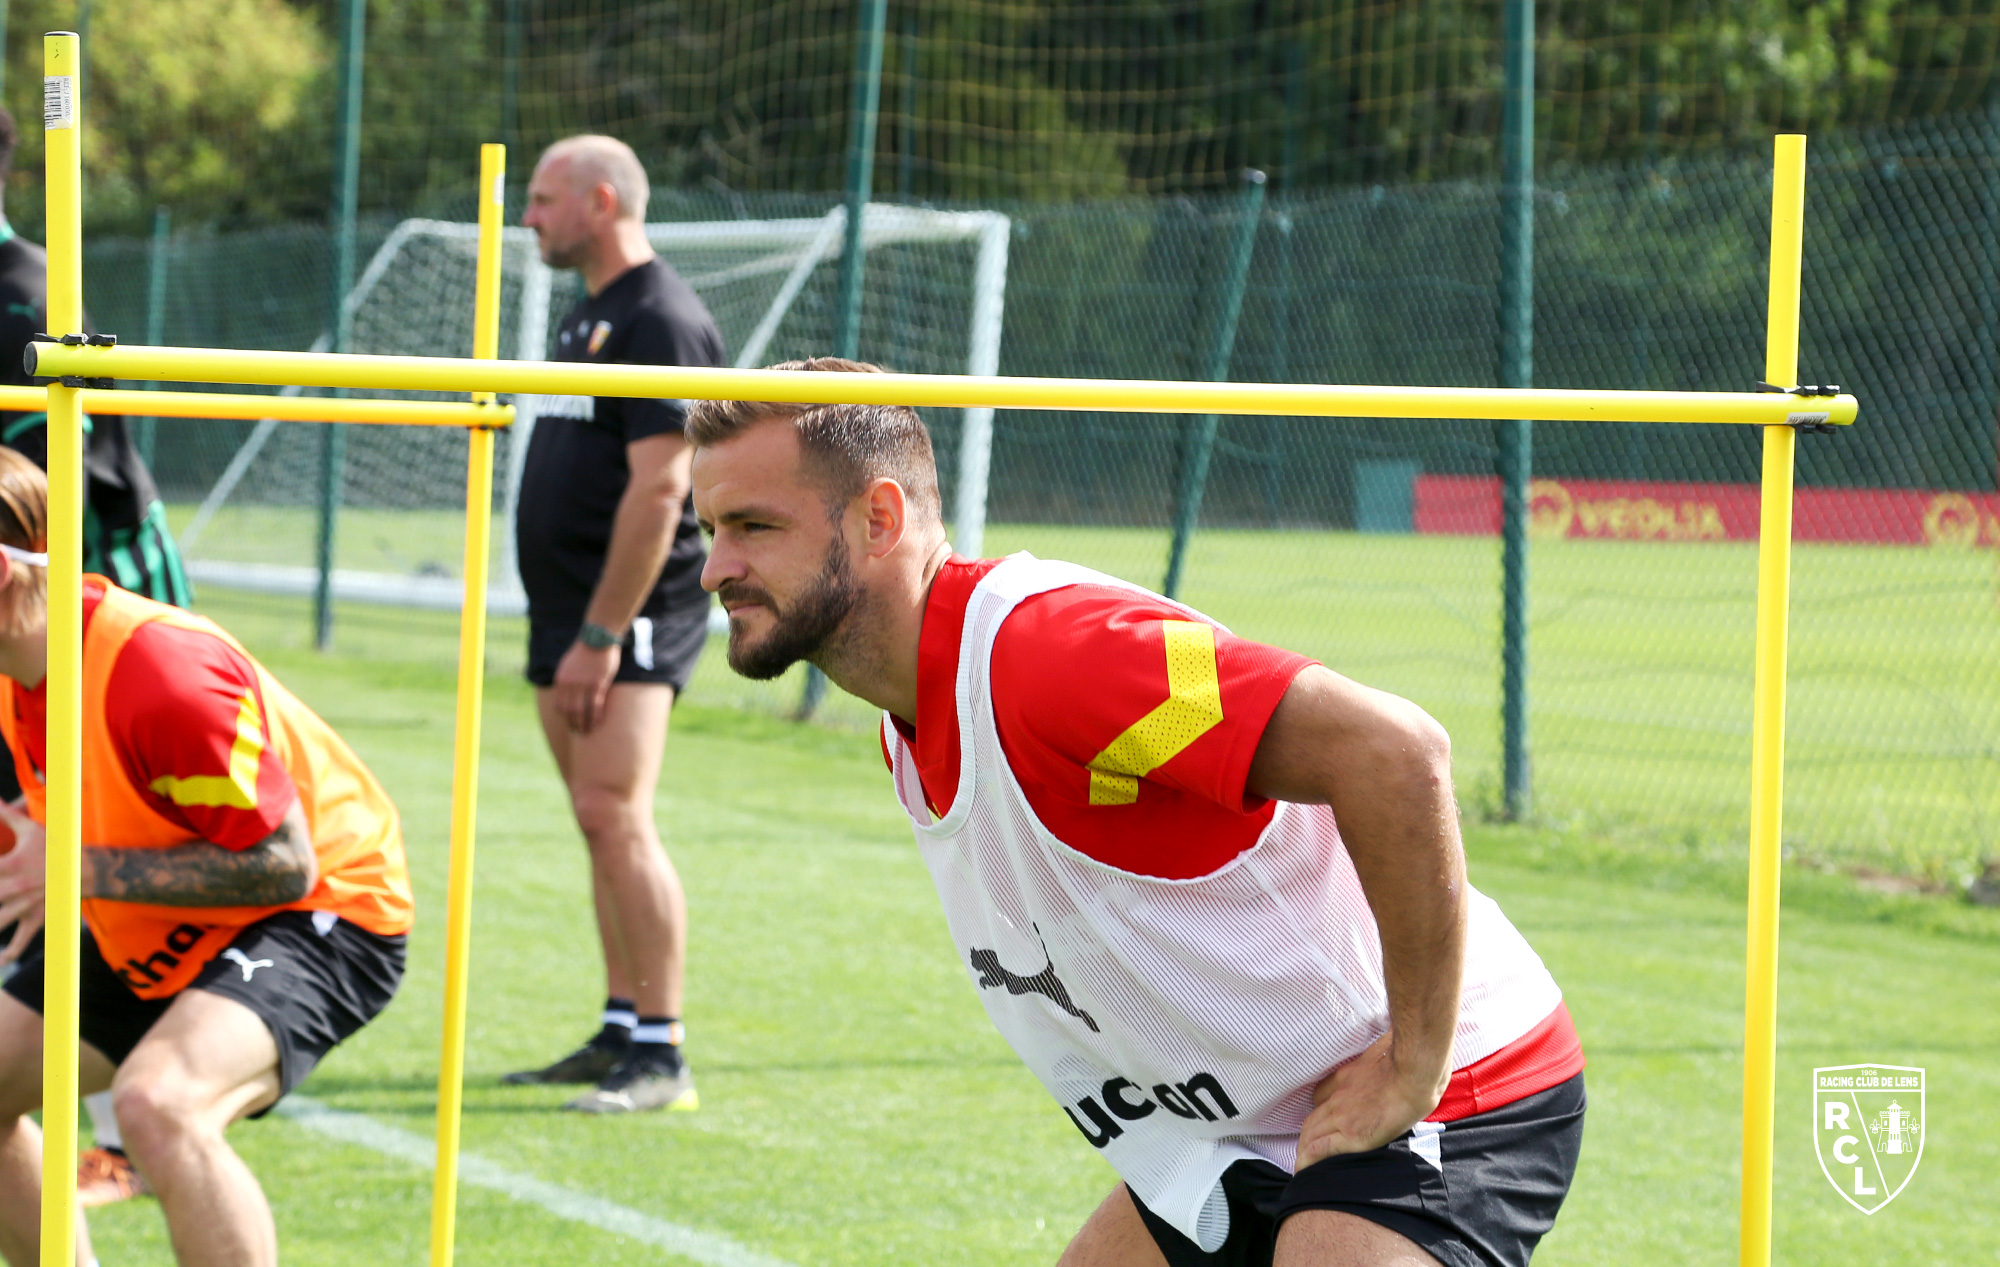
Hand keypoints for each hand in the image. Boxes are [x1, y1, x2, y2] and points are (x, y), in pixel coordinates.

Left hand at [0, 801, 46, 967]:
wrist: (86, 869)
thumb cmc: (54, 847)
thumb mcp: (31, 830)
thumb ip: (7, 816)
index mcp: (10, 864)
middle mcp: (16, 887)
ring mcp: (26, 905)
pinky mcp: (36, 919)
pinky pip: (21, 940)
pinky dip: (11, 953)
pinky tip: (2, 960)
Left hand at [553, 639, 620, 733]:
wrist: (597, 638)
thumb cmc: (585, 651)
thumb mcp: (568, 665)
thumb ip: (566, 680)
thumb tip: (566, 694)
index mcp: (561, 679)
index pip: (559, 705)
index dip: (564, 717)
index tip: (569, 724)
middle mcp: (570, 684)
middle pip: (568, 711)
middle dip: (573, 724)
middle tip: (578, 732)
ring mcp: (583, 684)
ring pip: (581, 711)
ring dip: (584, 724)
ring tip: (587, 732)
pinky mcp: (597, 683)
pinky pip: (595, 705)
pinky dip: (595, 717)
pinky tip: (598, 723)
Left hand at [1294, 1031, 1448, 1169]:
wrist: (1415, 1074)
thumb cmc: (1410, 1061)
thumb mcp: (1387, 1050)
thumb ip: (1382, 1054)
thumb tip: (1390, 1047)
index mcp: (1347, 1077)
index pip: (1322, 1095)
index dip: (1319, 1110)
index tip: (1321, 1120)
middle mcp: (1339, 1097)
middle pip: (1312, 1118)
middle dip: (1307, 1135)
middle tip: (1305, 1150)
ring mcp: (1343, 1117)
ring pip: (1311, 1134)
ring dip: (1304, 1149)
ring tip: (1301, 1165)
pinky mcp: (1351, 1136)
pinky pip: (1321, 1149)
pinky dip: (1308, 1161)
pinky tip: (1304, 1171)